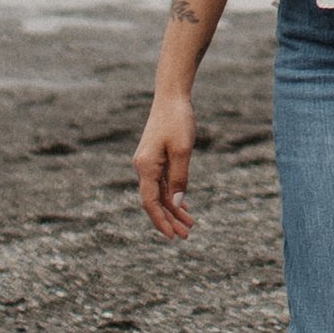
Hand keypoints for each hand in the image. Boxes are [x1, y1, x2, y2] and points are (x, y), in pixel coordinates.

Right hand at [132, 92, 196, 235]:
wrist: (171, 96)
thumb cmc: (177, 120)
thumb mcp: (183, 150)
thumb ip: (179, 178)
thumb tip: (175, 205)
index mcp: (146, 166)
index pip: (150, 202)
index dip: (161, 221)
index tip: (173, 236)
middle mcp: (143, 167)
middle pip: (154, 201)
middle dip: (169, 219)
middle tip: (186, 235)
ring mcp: (148, 163)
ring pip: (159, 193)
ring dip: (173, 209)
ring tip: (190, 224)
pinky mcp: (155, 158)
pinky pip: (162, 183)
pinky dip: (172, 195)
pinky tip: (183, 205)